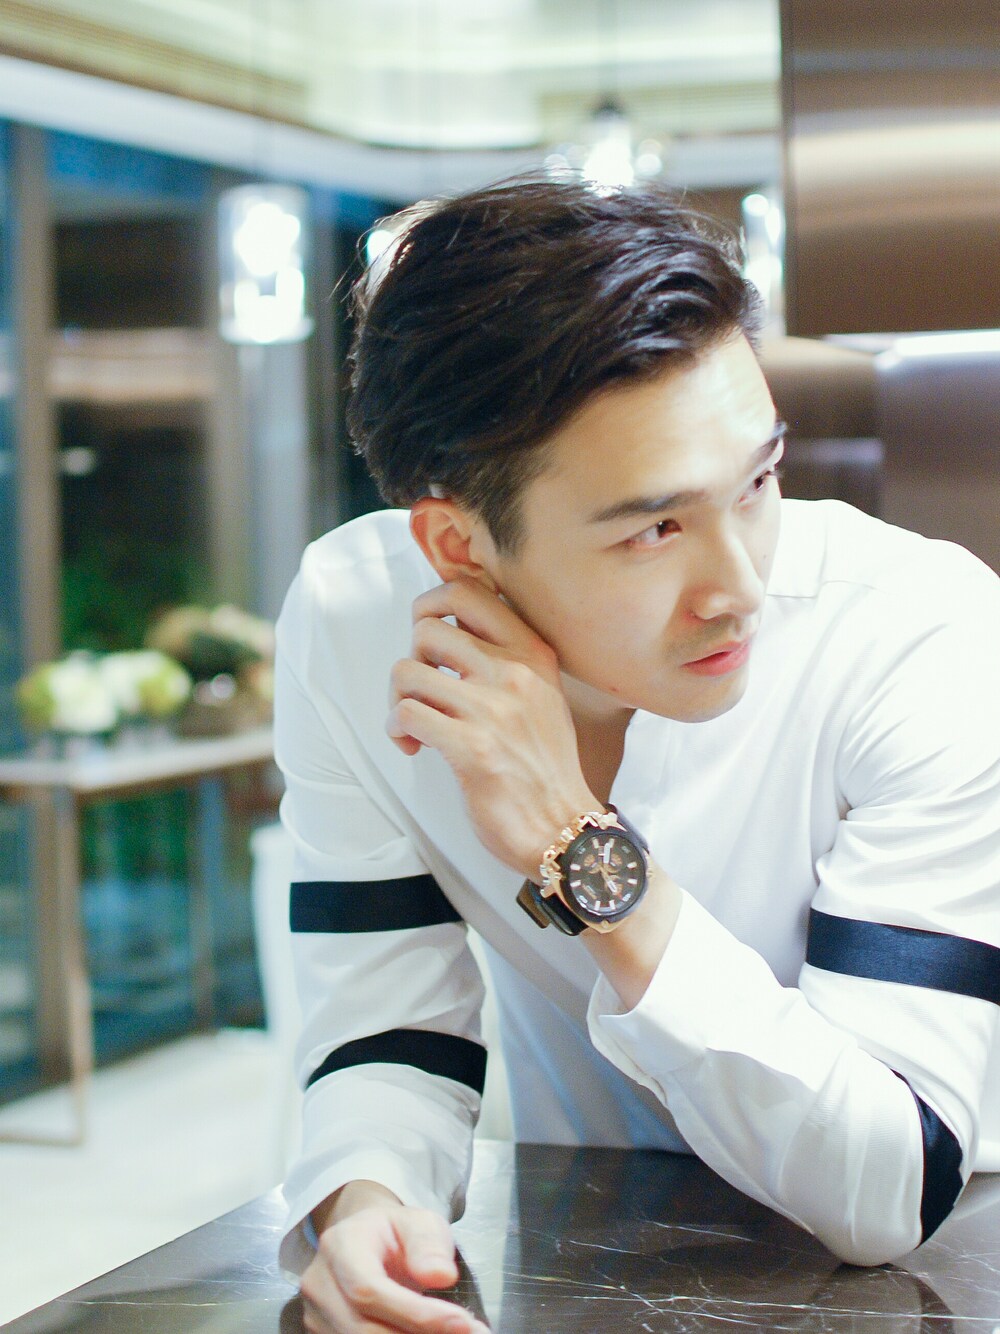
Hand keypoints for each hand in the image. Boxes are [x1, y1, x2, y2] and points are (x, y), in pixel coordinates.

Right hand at [300, 1202, 487, 1333]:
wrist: (368, 1241)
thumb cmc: (394, 1232)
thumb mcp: (419, 1222)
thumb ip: (429, 1245)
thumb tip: (440, 1277)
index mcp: (340, 1245)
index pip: (369, 1289)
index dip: (414, 1313)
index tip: (461, 1322)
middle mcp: (320, 1283)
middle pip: (363, 1328)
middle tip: (467, 1332)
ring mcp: (317, 1314)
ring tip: (454, 1333)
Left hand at [387, 579, 597, 877]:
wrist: (564, 828)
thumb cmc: (544, 764)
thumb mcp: (541, 694)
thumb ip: (507, 657)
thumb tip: (448, 628)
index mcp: (532, 651)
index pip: (466, 590)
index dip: (430, 605)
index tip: (428, 640)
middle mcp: (514, 671)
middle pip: (426, 628)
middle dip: (412, 659)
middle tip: (423, 692)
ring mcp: (493, 709)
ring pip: (407, 671)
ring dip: (398, 700)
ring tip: (415, 726)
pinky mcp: (471, 748)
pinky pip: (406, 713)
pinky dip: (396, 729)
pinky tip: (413, 747)